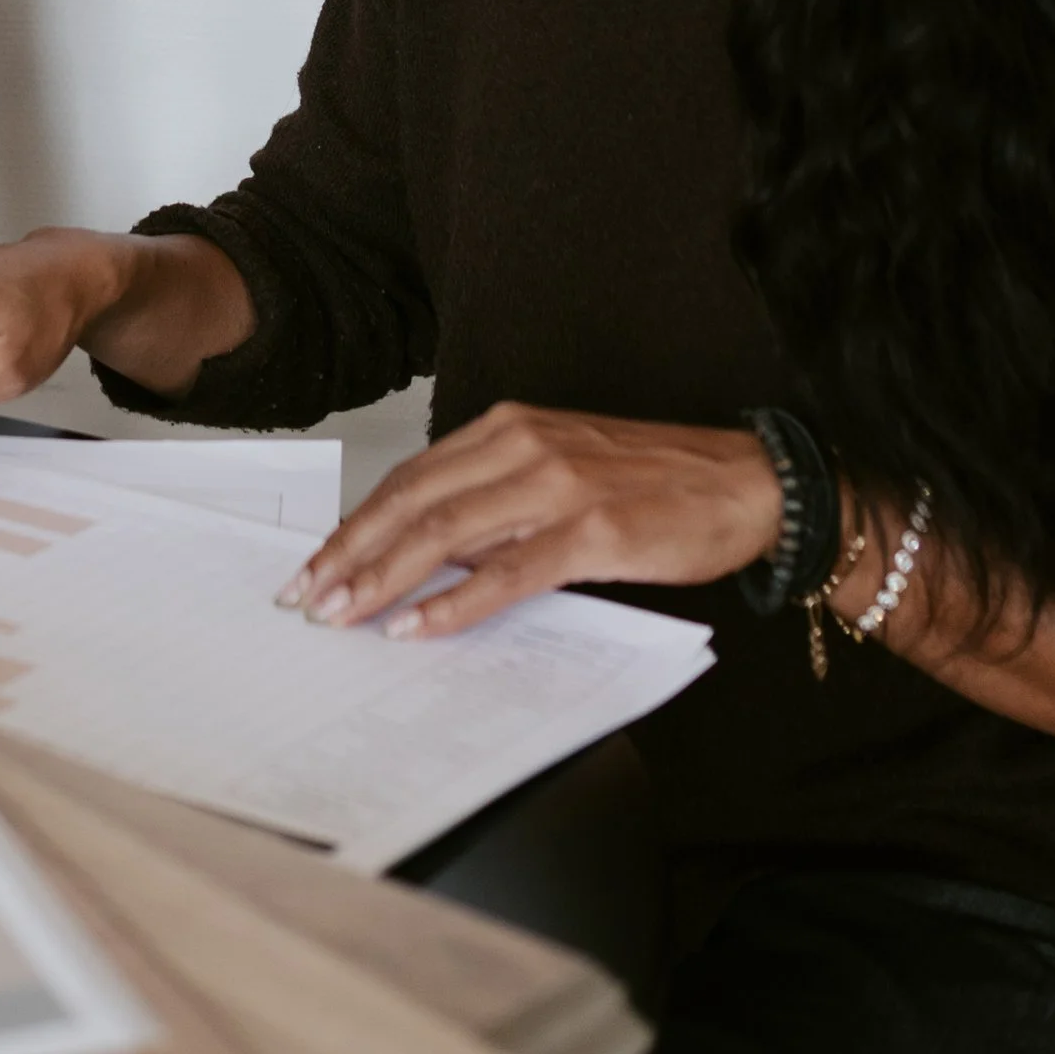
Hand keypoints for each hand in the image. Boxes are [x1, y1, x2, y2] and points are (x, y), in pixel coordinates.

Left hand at [281, 401, 784, 638]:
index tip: (317, 563)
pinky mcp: (594, 530)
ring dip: (386, 577)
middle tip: (309, 596)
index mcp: (510, 427)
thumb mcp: (560, 472)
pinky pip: (508, 572)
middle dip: (352, 552)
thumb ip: (496, 502)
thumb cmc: (654, 481)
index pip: (411, 477)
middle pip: (413, 501)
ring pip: (447, 532)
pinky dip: (456, 602)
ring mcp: (558, 486)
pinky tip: (420, 626)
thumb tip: (428, 555)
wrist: (745, 481)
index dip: (358, 523)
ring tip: (345, 614)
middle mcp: (524, 445)